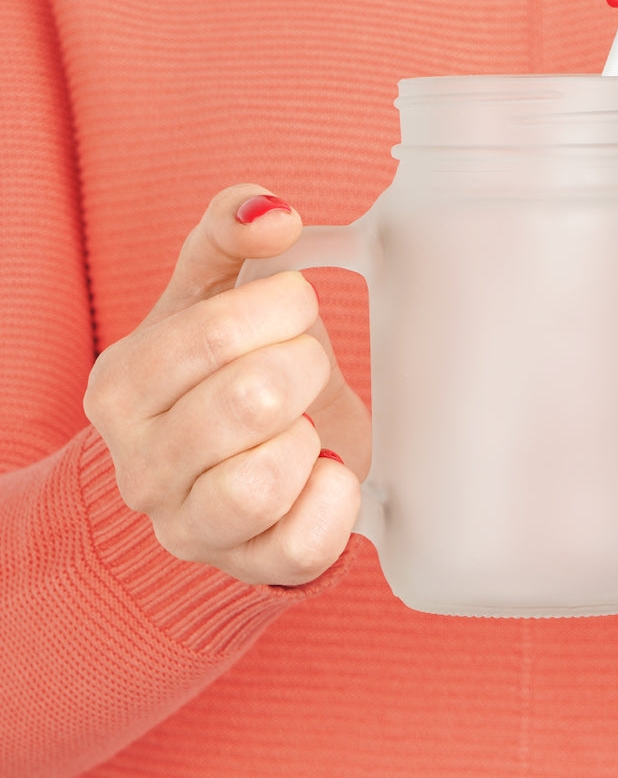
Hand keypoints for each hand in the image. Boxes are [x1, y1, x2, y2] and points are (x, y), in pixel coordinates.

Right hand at [83, 185, 369, 585]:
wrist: (230, 462)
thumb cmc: (223, 370)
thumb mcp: (212, 292)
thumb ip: (229, 233)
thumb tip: (272, 211)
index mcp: (122, 386)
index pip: (215, 333)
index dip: (282, 307)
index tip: (295, 306)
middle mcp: (140, 466)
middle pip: (251, 400)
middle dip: (304, 366)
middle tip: (304, 366)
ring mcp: (189, 527)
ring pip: (264, 481)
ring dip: (309, 436)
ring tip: (303, 423)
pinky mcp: (249, 566)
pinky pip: (304, 544)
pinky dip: (335, 497)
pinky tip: (324, 468)